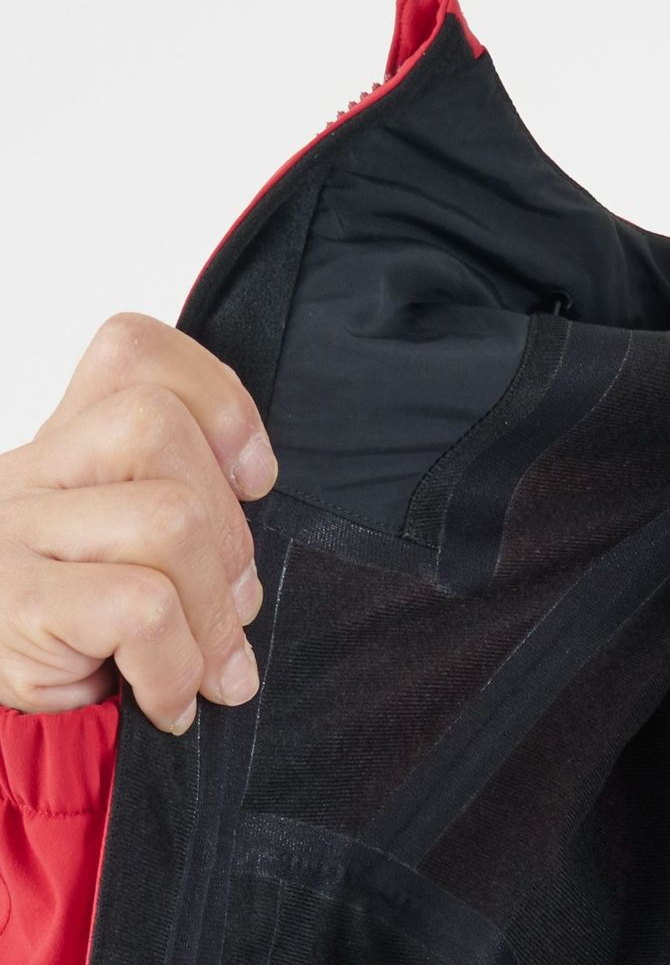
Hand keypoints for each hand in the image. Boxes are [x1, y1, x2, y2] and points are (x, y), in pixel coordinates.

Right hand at [0, 312, 277, 734]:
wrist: (0, 710)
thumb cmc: (93, 630)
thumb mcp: (139, 555)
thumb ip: (193, 517)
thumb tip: (254, 571)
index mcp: (70, 444)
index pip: (132, 351)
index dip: (217, 398)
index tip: (254, 477)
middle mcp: (29, 470)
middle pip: (158, 429)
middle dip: (230, 530)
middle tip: (236, 601)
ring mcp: (12, 532)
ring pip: (167, 517)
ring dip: (213, 610)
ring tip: (209, 665)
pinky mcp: (14, 603)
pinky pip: (141, 606)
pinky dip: (176, 665)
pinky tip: (168, 697)